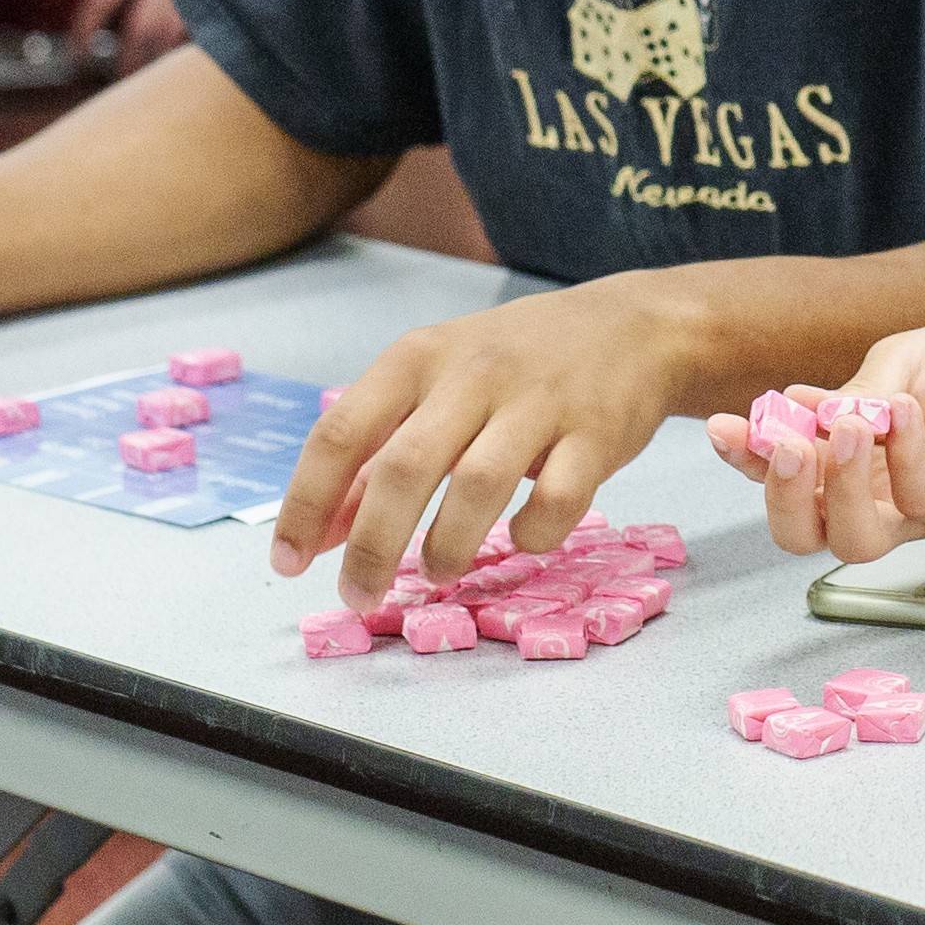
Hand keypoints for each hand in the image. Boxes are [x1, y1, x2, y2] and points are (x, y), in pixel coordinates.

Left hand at [67, 0, 251, 66]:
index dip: (82, 30)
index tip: (77, 54)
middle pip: (137, 29)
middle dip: (127, 60)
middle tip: (122, 78)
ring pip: (176, 32)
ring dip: (165, 55)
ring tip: (161, 71)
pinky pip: (213, 19)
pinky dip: (203, 36)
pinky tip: (202, 46)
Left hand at [270, 274, 698, 605]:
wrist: (635, 328)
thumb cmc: (516, 364)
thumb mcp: (436, 386)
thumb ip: (376, 453)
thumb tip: (317, 536)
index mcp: (419, 358)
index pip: (340, 432)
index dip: (306, 505)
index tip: (289, 564)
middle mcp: (475, 373)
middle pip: (405, 466)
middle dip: (373, 545)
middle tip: (359, 596)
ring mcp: (540, 400)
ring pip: (479, 483)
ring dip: (447, 545)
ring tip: (438, 572)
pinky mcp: (598, 432)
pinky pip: (559, 498)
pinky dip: (533, 534)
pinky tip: (524, 539)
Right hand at [704, 327, 924, 562]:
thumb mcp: (903, 358)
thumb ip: (856, 388)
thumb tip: (806, 412)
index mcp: (840, 458)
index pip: (776, 474)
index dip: (743, 456)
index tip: (722, 426)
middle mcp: (868, 496)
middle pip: (799, 532)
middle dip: (777, 494)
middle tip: (782, 443)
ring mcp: (914, 511)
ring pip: (851, 541)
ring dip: (836, 488)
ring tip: (849, 428)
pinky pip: (920, 504)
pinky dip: (904, 458)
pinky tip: (903, 413)